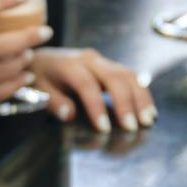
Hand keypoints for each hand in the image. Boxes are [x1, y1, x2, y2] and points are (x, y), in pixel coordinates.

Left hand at [34, 48, 154, 132]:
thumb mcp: (37, 89)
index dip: (96, 106)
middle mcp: (89, 59)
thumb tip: (68, 114)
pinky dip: (142, 93)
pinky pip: (131, 77)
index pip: (86, 83)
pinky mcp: (110, 67)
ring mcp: (102, 61)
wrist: (39, 57)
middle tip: (132, 127)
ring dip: (140, 97)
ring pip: (128, 75)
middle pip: (114, 76)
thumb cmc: (38, 77)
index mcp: (68, 64)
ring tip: (148, 120)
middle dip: (125, 102)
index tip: (103, 129)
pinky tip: (149, 111)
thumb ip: (53, 101)